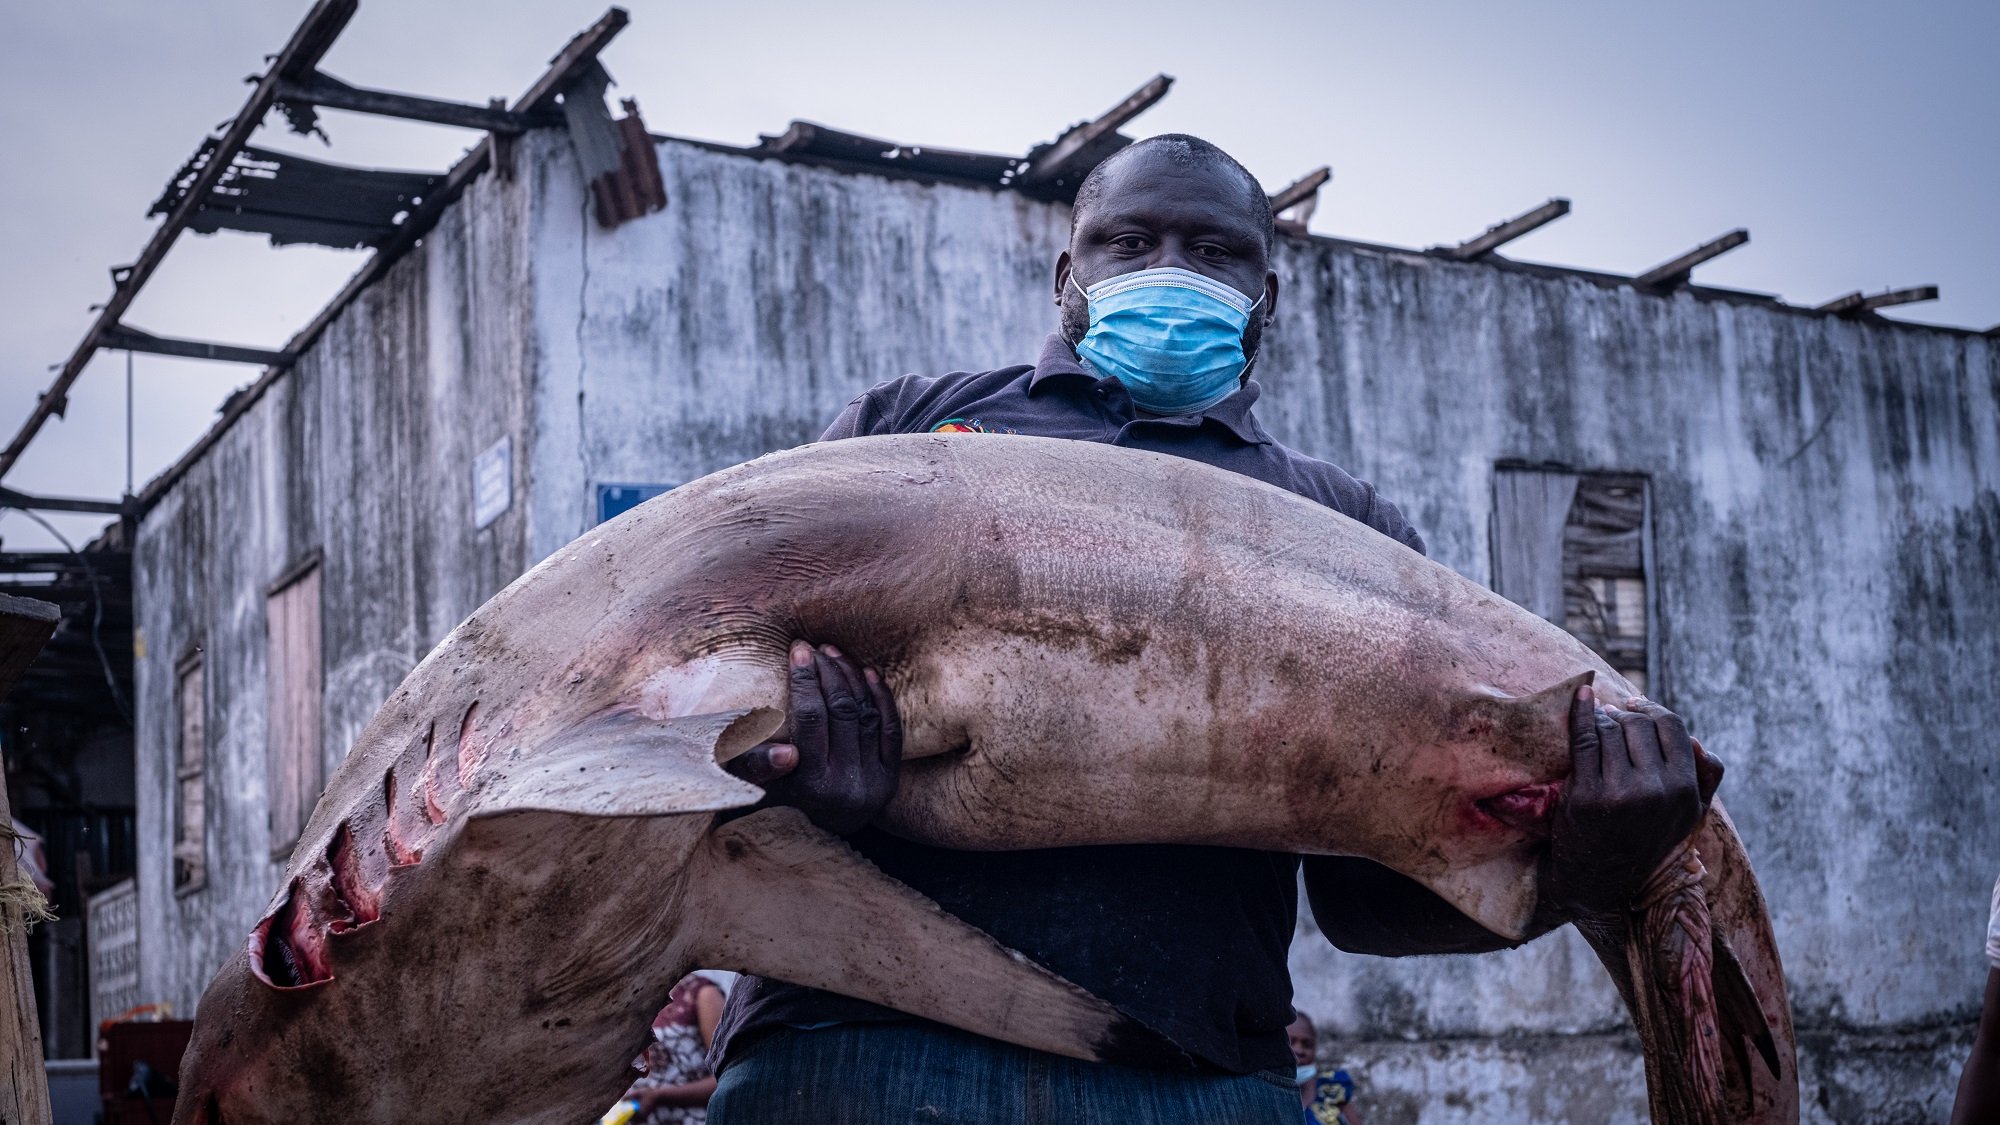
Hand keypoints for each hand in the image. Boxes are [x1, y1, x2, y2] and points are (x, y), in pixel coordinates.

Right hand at [723, 641, 901, 833]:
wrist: (814, 830)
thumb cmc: (774, 798)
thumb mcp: (753, 784)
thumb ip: (755, 764)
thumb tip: (785, 753)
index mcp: (810, 785)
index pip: (811, 718)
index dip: (805, 679)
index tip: (797, 650)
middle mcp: (846, 786)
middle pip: (841, 711)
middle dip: (827, 671)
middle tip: (814, 647)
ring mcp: (873, 782)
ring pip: (865, 715)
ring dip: (851, 677)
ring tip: (834, 653)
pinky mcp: (891, 778)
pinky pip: (891, 729)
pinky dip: (881, 697)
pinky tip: (868, 672)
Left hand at [1544, 685, 1717, 913]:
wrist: (1597, 879)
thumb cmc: (1643, 839)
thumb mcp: (1688, 816)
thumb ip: (1705, 779)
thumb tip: (1698, 741)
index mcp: (1685, 792)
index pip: (1673, 728)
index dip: (1653, 710)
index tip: (1637, 705)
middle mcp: (1658, 791)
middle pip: (1640, 725)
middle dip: (1626, 714)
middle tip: (1613, 713)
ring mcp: (1621, 792)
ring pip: (1612, 729)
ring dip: (1602, 716)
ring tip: (1597, 718)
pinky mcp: (1588, 794)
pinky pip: (1584, 738)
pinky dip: (1580, 712)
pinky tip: (1580, 696)